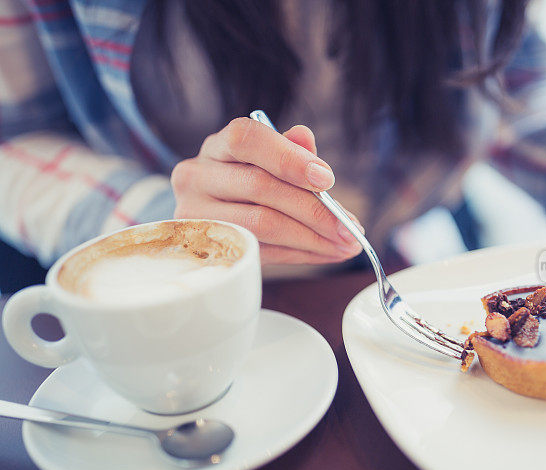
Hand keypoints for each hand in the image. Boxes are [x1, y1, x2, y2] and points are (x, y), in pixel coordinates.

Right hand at [171, 118, 363, 264]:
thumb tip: (306, 138)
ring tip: (345, 244)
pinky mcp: (205, 250)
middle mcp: (197, 177)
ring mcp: (196, 216)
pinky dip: (300, 254)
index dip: (288, 157)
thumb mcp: (266, 162)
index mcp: (216, 147)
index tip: (327, 178)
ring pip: (261, 225)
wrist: (211, 219)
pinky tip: (326, 253)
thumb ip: (289, 149)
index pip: (246, 138)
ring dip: (312, 238)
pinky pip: (261, 252)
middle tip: (350, 227)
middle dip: (314, 209)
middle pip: (260, 187)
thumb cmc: (246, 184)